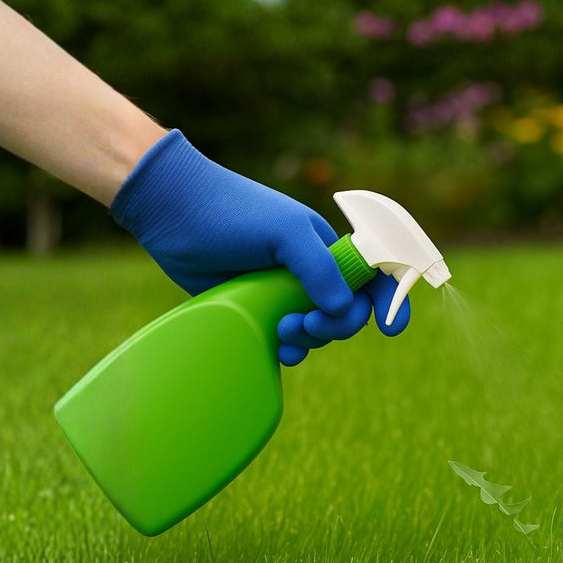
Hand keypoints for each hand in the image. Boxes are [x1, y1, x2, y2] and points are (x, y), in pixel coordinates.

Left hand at [111, 129, 408, 363]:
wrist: (171, 212)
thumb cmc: (231, 212)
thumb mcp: (284, 232)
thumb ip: (318, 268)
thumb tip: (342, 309)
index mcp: (326, 246)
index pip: (374, 275)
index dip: (390, 301)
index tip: (390, 328)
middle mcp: (310, 269)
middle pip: (347, 311)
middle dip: (336, 325)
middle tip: (306, 324)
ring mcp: (282, 290)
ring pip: (318, 328)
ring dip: (311, 339)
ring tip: (283, 332)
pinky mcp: (255, 308)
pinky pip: (286, 337)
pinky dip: (290, 348)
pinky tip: (279, 350)